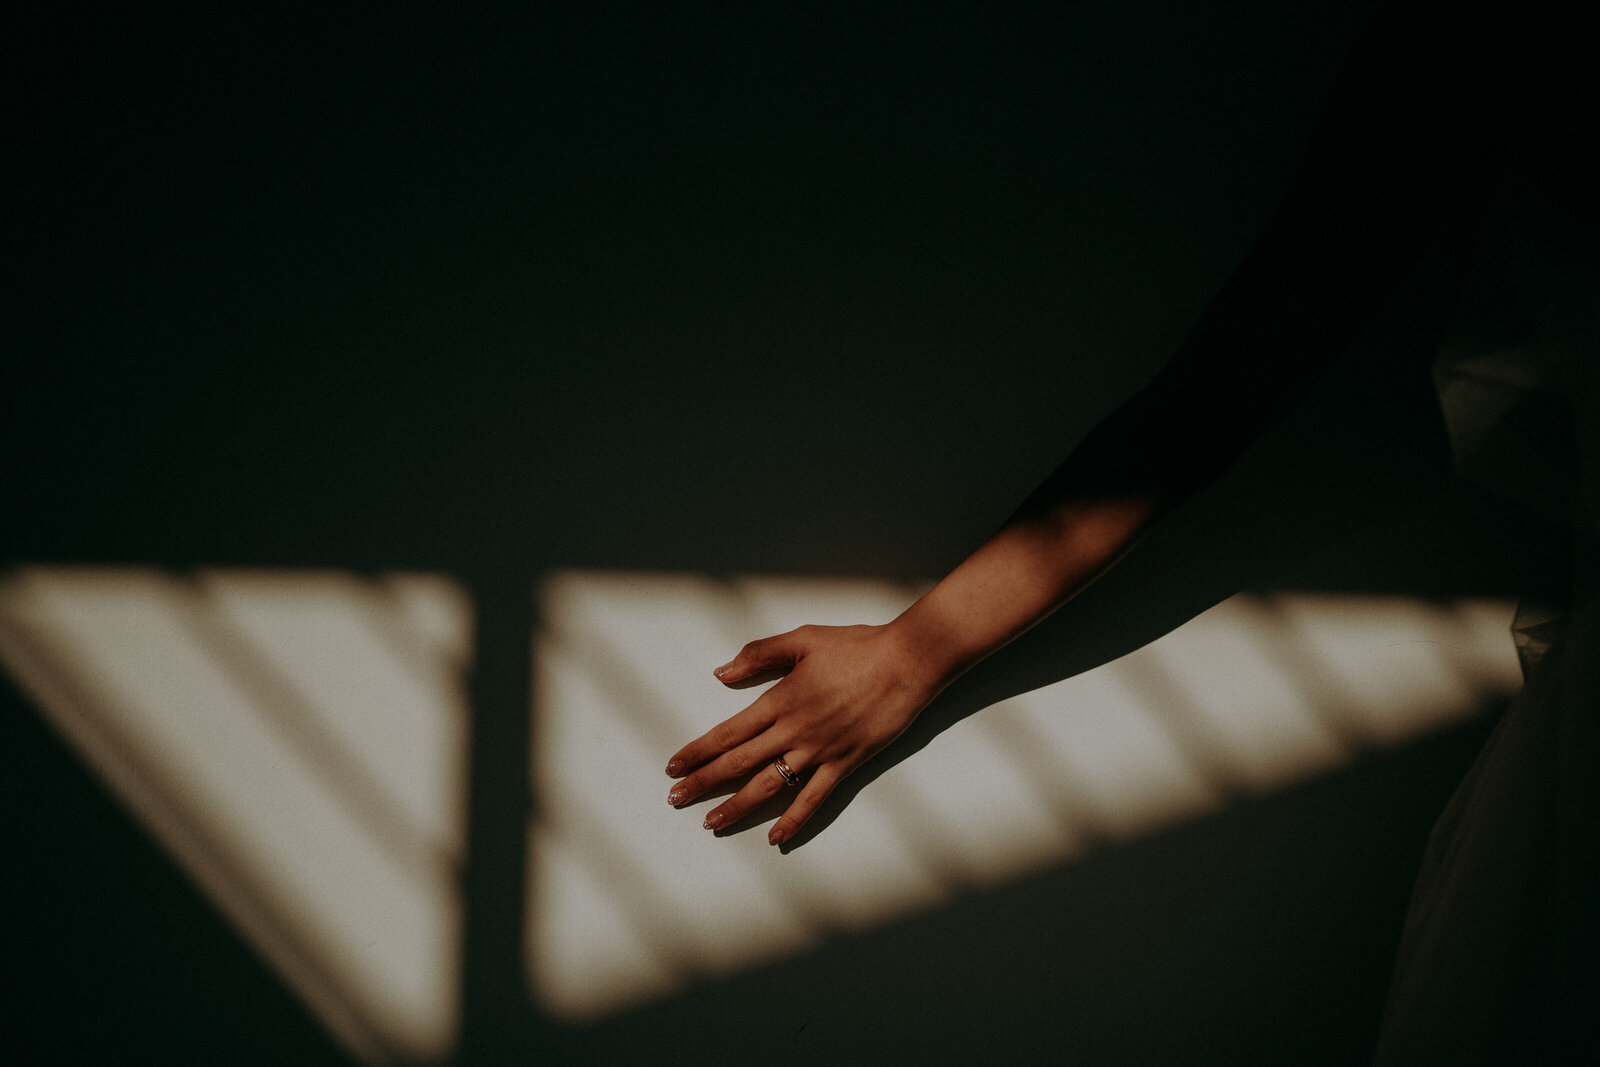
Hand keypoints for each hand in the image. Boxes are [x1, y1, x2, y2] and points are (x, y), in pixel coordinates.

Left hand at [666, 622, 944, 845]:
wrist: (906, 662)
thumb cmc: (857, 646)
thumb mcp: (803, 639)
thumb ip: (760, 655)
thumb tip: (722, 673)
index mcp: (780, 700)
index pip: (728, 733)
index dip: (698, 752)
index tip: (674, 767)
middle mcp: (794, 730)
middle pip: (739, 763)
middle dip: (704, 783)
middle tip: (676, 799)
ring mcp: (819, 751)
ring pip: (769, 786)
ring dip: (737, 807)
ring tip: (711, 823)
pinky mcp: (845, 764)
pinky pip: (814, 798)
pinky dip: (793, 820)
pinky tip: (775, 836)